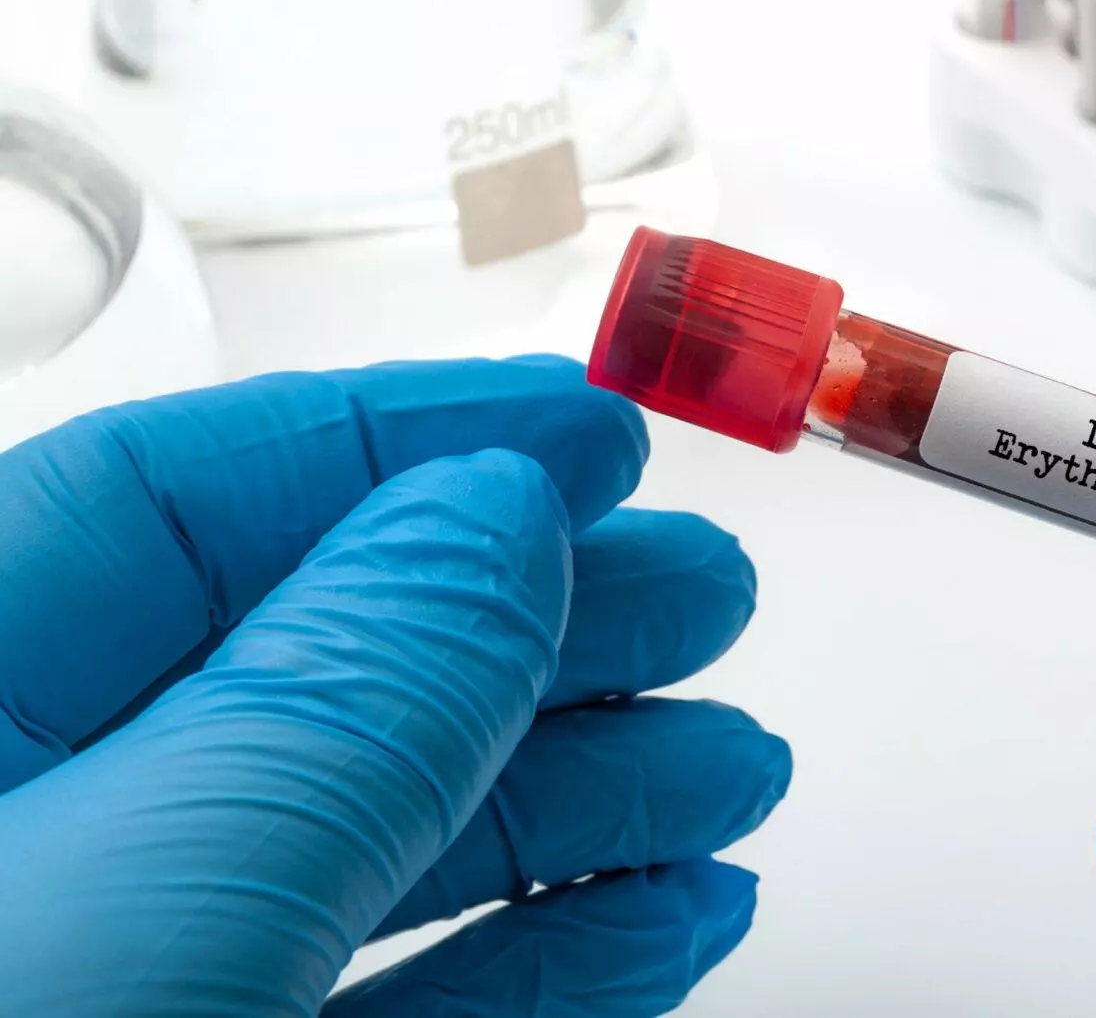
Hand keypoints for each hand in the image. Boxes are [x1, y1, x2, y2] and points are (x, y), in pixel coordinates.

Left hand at [0, 357, 789, 1016]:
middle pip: (322, 670)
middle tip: (701, 591)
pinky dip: (553, 952)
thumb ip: (341, 696)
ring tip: (731, 768)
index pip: (168, 503)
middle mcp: (42, 844)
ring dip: (587, 798)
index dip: (401, 443)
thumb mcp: (153, 889)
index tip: (583, 430)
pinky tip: (664, 911)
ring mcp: (137, 976)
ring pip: (384, 842)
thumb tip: (494, 517)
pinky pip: (408, 1001)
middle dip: (541, 623)